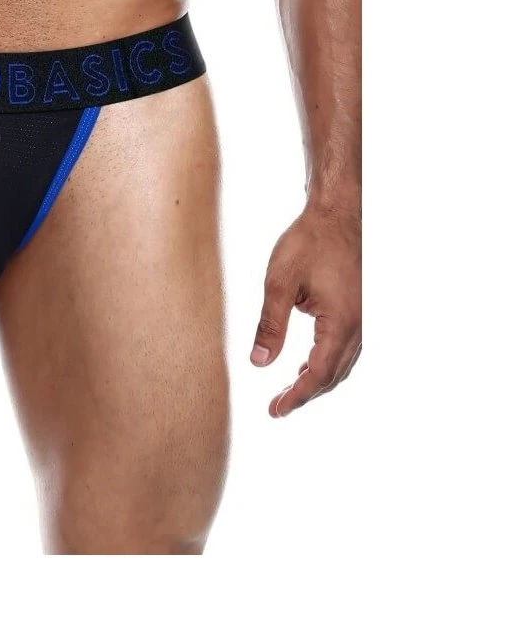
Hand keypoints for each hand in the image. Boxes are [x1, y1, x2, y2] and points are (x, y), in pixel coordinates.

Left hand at [251, 200, 360, 417]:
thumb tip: (259, 363)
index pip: (318, 374)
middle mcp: (358, 326)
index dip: (296, 396)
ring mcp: (363, 318)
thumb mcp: (279, 281)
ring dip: (317, 380)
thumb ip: (270, 324)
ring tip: (290, 391)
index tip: (275, 410)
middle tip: (277, 407)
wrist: (337, 213)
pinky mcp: (359, 309)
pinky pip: (345, 348)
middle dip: (305, 394)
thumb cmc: (308, 241)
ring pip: (342, 364)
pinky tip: (308, 362)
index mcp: (341, 323)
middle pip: (333, 375)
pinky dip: (327, 362)